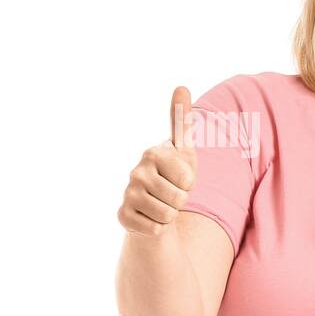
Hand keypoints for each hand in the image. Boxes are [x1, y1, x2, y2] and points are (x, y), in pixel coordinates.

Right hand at [118, 87, 198, 235]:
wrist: (156, 206)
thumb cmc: (174, 176)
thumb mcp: (185, 150)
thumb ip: (183, 121)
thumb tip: (181, 85)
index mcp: (153, 154)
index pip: (188, 178)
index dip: (190, 183)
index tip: (181, 178)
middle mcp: (135, 172)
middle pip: (178, 198)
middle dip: (181, 201)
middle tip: (172, 194)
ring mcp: (127, 195)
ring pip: (167, 215)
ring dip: (171, 215)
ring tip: (162, 205)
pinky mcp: (122, 216)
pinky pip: (155, 229)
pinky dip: (159, 228)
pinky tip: (150, 218)